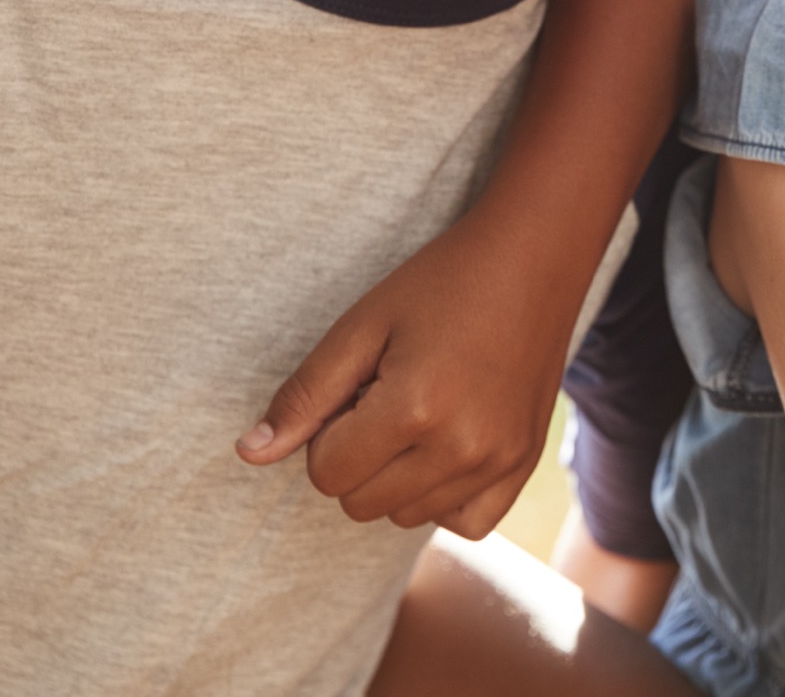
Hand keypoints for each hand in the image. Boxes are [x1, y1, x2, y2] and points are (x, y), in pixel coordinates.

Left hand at [237, 201, 574, 537]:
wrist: (534, 260)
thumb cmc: (442, 283)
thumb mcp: (362, 325)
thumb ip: (305, 396)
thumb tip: (249, 454)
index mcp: (413, 409)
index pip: (325, 473)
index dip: (327, 430)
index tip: (358, 386)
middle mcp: (460, 448)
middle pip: (359, 503)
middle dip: (356, 456)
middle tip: (388, 394)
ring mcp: (499, 462)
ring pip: (406, 517)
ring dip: (396, 477)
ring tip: (421, 411)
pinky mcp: (525, 466)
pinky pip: (465, 523)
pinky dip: (443, 498)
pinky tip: (446, 448)